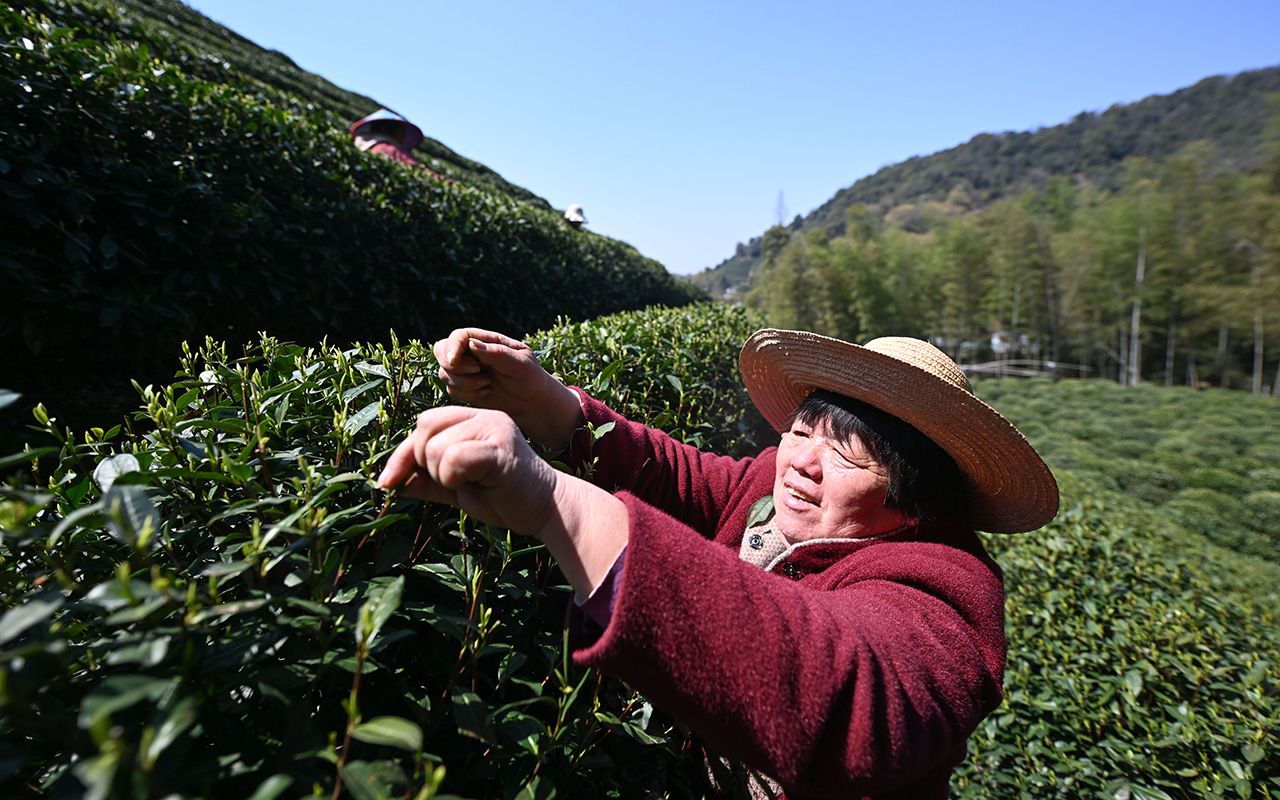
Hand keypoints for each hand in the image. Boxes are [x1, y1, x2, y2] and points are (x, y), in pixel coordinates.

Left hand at [377, 406, 557, 535]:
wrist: (545, 509)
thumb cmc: (504, 496)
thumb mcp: (456, 486)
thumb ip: (425, 480)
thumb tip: (388, 483)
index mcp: (471, 420)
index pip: (423, 424)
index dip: (401, 455)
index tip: (388, 483)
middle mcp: (483, 416)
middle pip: (424, 429)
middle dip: (423, 463)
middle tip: (451, 481)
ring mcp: (494, 428)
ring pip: (436, 447)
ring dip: (441, 475)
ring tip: (469, 483)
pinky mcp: (501, 449)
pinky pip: (454, 458)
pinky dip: (453, 477)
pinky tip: (475, 484)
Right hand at [433, 328, 582, 450]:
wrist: (532, 402)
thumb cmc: (530, 378)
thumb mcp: (520, 363)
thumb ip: (496, 353)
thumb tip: (471, 344)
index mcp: (486, 340)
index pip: (459, 336)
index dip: (452, 346)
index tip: (454, 360)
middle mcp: (471, 352)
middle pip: (441, 350)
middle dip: (453, 365)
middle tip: (477, 372)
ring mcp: (465, 370)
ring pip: (444, 373)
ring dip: (464, 382)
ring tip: (488, 384)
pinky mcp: (462, 388)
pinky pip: (451, 390)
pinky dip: (466, 394)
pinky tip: (485, 392)